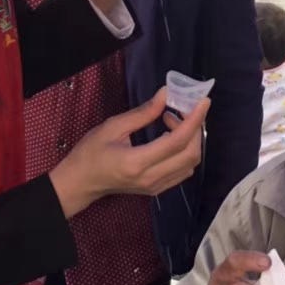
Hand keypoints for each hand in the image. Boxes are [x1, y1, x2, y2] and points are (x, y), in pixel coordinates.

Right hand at [49, 88, 207, 217]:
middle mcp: (150, 178)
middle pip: (190, 154)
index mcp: (136, 162)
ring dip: (189, 140)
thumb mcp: (113, 127)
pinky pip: (182, 171)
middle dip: (194, 128)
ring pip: (190, 164)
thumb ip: (143, 113)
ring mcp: (155, 187)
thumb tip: (166, 95)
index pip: (176, 141)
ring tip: (171, 122)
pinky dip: (184, 152)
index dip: (194, 120)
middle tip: (181, 109)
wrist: (81, 182)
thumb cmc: (91, 153)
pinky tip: (169, 138)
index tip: (203, 102)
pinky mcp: (157, 189)